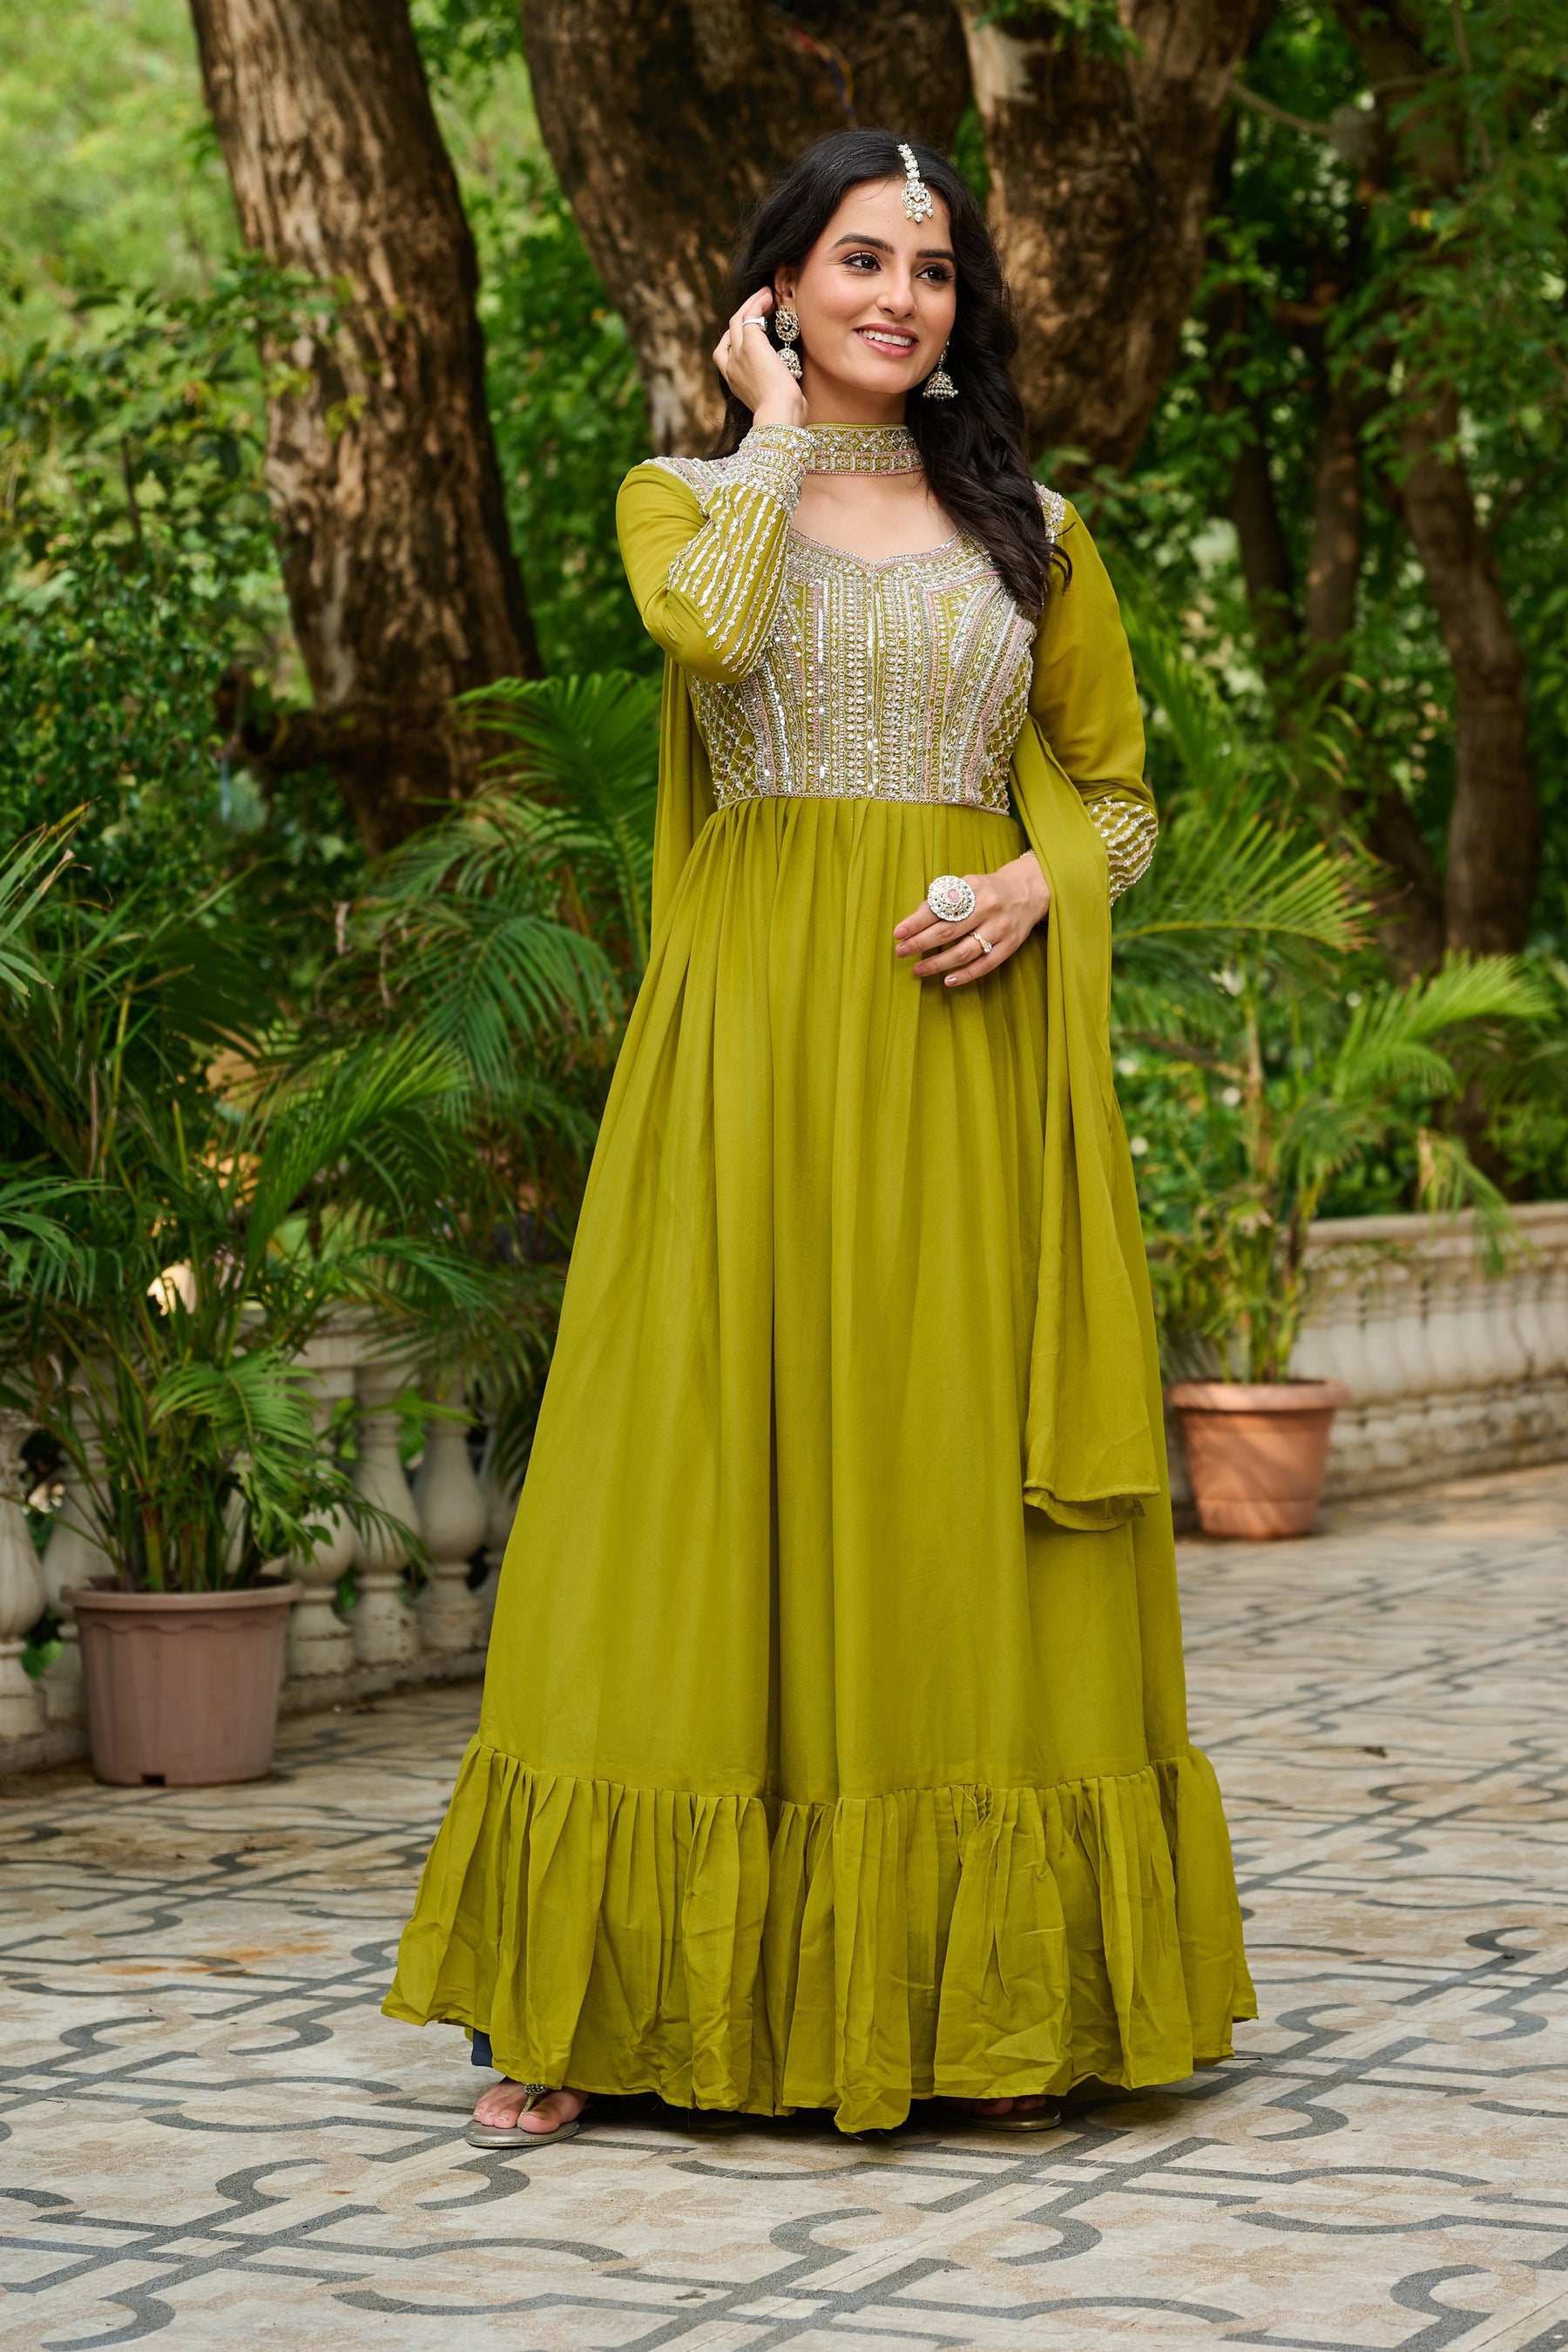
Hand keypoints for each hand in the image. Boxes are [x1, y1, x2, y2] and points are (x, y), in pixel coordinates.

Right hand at [713, 288, 806, 428]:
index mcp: (734, 382)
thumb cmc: (783, 414)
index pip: (725, 353)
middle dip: (744, 316)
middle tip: (761, 306)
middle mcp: (731, 367)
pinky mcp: (751, 345)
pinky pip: (749, 315)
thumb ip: (773, 387)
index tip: (751, 330)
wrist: (780, 414)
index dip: (735, 338)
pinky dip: (758, 303)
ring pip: (737, 320)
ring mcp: (739, 354)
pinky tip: (769, 297)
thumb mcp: (773, 400)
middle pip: (730, 333)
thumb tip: (789, 383)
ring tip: (766, 295)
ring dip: (751, 304)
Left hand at [893, 853, 1050, 986]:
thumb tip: (914, 920)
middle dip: (921, 943)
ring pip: (965, 951)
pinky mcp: (1011, 945)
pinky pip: (986, 965)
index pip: (939, 907)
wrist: (1027, 892)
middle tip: (901, 952)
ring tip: (918, 969)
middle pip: (948, 931)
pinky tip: (947, 980)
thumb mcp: (966, 885)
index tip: (898, 933)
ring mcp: (1001, 928)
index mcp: (973, 888)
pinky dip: (965, 975)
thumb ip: (942, 900)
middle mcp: (988, 907)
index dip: (916, 922)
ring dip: (938, 963)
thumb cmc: (987, 890)